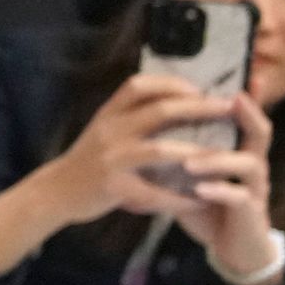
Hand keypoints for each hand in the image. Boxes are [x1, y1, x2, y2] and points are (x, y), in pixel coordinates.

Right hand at [38, 71, 256, 228]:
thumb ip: (130, 115)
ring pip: (161, 150)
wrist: (55, 192)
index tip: (199, 88)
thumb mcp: (103, 128)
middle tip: (228, 108)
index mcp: (108, 114)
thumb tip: (173, 101)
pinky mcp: (114, 187)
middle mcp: (110, 131)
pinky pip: (155, 193)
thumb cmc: (86, 160)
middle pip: (160, 111)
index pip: (139, 86)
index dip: (172, 83)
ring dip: (197, 152)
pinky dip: (181, 198)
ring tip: (226, 155)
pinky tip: (201, 201)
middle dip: (199, 108)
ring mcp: (111, 159)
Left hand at [166, 88, 279, 270]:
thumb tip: (148, 131)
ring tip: (191, 159)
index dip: (247, 99)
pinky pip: (239, 198)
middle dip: (247, 115)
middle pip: (261, 133)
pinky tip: (200, 190)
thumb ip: (180, 155)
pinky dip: (220, 191)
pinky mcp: (250, 214)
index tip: (241, 77)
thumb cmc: (210, 209)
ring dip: (219, 158)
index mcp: (240, 153)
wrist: (232, 249)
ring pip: (249, 164)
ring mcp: (255, 190)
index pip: (246, 119)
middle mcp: (253, 166)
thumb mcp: (193, 178)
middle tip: (229, 101)